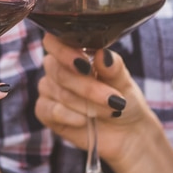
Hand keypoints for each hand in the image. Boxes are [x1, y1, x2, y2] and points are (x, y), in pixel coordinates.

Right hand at [35, 34, 159, 172]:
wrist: (126, 131)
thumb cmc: (123, 98)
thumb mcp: (123, 80)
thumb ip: (113, 66)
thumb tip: (103, 55)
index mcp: (73, 52)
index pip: (55, 42)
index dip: (64, 52)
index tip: (84, 65)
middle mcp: (57, 68)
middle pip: (59, 72)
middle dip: (88, 87)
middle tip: (113, 99)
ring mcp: (49, 89)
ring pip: (59, 93)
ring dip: (86, 105)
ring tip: (110, 111)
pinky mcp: (45, 111)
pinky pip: (49, 110)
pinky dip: (69, 116)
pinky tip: (85, 120)